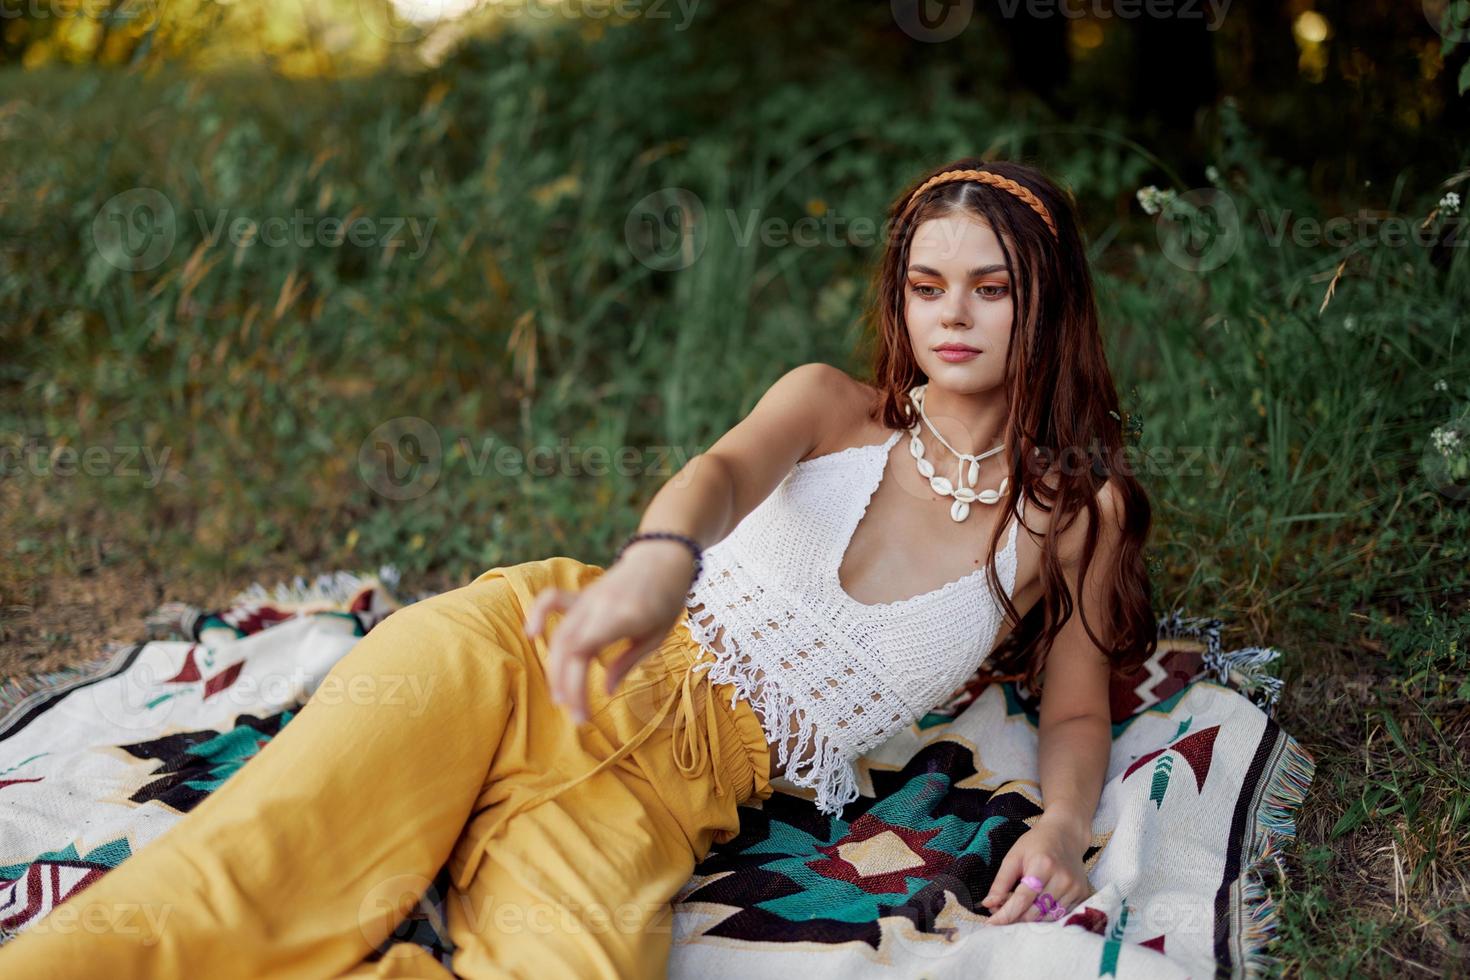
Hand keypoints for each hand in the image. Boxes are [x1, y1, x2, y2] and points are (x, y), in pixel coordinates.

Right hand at [523, 541, 694, 724]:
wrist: (663, 557)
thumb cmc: (666, 599)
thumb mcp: (657, 636)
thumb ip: (628, 663)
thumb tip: (604, 692)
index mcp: (623, 617)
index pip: (583, 651)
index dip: (576, 684)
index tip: (585, 713)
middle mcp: (599, 606)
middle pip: (567, 648)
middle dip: (566, 686)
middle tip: (577, 716)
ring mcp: (587, 598)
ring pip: (559, 634)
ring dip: (555, 669)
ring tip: (561, 698)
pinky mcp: (582, 595)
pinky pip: (553, 601)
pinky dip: (538, 614)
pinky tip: (531, 634)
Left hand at [981, 816, 1093, 924]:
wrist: (1066, 835)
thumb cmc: (1036, 844)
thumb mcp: (1013, 857)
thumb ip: (1001, 882)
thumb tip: (989, 904)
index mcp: (1043, 866)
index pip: (1022, 899)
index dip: (1006, 914)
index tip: (991, 923)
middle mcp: (1062, 879)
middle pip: (1034, 912)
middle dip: (1015, 916)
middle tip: (1004, 908)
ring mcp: (1074, 888)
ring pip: (1046, 918)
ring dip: (1030, 917)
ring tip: (1022, 903)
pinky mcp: (1082, 895)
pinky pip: (1059, 915)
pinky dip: (1045, 914)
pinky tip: (1038, 903)